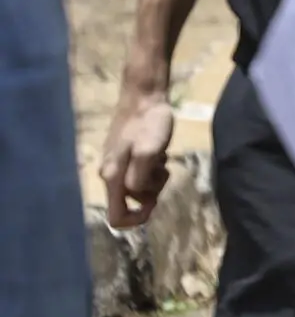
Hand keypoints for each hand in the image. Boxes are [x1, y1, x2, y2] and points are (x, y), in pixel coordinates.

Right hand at [101, 83, 174, 228]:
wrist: (144, 96)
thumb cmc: (148, 123)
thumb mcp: (149, 151)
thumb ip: (140, 178)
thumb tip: (137, 196)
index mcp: (112, 177)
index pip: (115, 217)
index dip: (136, 220)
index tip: (155, 206)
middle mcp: (109, 175)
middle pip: (130, 201)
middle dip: (150, 193)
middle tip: (163, 172)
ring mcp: (117, 164)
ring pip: (137, 187)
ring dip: (154, 179)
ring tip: (162, 159)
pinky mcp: (126, 155)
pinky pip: (140, 173)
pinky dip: (153, 168)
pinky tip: (160, 152)